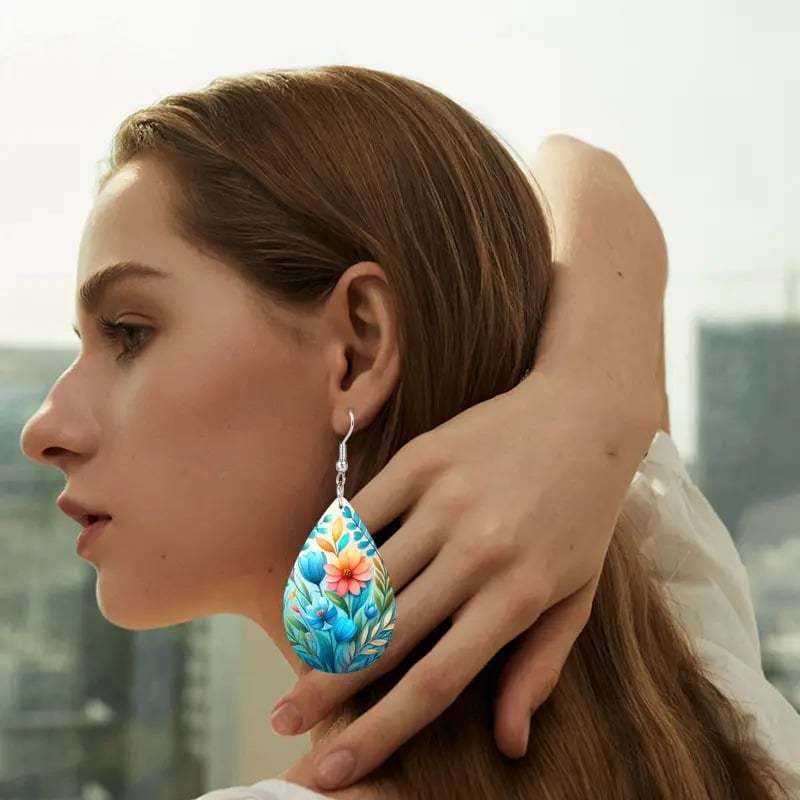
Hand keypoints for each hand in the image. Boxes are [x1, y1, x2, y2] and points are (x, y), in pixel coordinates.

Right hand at [269, 370, 658, 790]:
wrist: (584, 417)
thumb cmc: (583, 516)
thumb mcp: (577, 597)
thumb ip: (539, 668)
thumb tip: (509, 744)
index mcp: (516, 598)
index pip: (434, 684)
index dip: (378, 735)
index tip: (332, 770)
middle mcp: (476, 554)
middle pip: (385, 638)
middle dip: (327, 688)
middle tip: (284, 719)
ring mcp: (445, 503)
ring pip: (363, 578)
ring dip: (318, 624)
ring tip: (291, 655)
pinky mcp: (422, 459)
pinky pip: (358, 514)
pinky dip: (327, 550)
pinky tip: (308, 578)